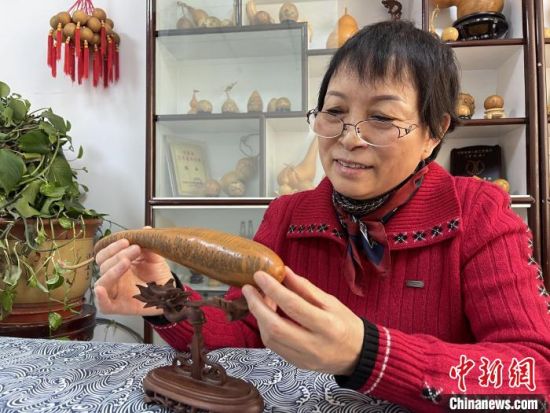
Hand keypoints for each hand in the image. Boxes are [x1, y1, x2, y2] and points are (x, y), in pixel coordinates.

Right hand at [94, 233, 173, 315]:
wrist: (169, 292)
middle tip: (135, 249)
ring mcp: (115, 293)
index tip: (128, 240)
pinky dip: (100, 298)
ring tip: (126, 261)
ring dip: (112, 270)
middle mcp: (113, 278)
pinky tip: (100, 289)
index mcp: (117, 265)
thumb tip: (146, 229)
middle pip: (103, 265)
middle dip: (117, 255)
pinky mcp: (118, 307)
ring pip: (102, 282)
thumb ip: (148, 246)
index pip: (105, 254)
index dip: (112, 247)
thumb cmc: (158, 275)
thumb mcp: (155, 258)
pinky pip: (104, 305)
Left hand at [241, 267, 363, 375]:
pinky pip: (274, 346)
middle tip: (248, 288)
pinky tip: (266, 315)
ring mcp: (303, 358)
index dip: (273, 289)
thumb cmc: (346, 324)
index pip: (293, 305)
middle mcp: (313, 345)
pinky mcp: (296, 364)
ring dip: (259, 317)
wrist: (358, 355)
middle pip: (275, 326)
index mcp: (326, 325)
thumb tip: (283, 272)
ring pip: (270, 338)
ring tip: (259, 299)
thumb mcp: (331, 302)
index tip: (260, 275)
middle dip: (257, 306)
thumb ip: (305, 288)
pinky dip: (266, 328)